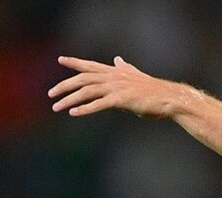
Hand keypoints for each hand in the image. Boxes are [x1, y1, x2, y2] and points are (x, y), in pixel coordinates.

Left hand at [49, 56, 185, 119]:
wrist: (170, 99)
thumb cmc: (156, 91)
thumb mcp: (137, 76)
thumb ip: (125, 69)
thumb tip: (118, 60)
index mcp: (116, 72)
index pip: (91, 66)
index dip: (75, 62)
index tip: (61, 60)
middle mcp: (113, 77)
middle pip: (82, 79)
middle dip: (64, 86)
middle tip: (50, 94)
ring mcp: (116, 88)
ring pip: (86, 92)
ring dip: (69, 99)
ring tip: (57, 107)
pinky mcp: (121, 100)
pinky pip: (98, 104)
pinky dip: (84, 108)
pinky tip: (74, 113)